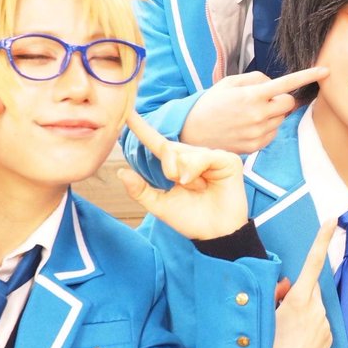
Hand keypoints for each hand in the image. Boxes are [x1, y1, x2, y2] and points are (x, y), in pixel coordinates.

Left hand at [117, 110, 247, 239]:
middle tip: (182, 186)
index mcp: (178, 165)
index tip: (127, 113)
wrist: (214, 234)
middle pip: (169, 149)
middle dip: (168, 169)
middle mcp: (194, 157)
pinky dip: (194, 170)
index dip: (141, 128)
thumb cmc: (191, 220)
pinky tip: (201, 185)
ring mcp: (212, 157)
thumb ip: (140, 190)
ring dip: (182, 174)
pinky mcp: (227, 160)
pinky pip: (202, 156)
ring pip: (183, 153)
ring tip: (197, 188)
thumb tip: (120, 172)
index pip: (156, 143)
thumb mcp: (160, 205)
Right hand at [180, 67, 327, 153]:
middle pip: (289, 103)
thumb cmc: (210, 104)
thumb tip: (273, 84)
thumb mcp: (229, 83)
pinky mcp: (256, 146)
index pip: (287, 83)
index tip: (325, 71)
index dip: (308, 76)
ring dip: (272, 114)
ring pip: (281, 119)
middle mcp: (258, 114)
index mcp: (252, 95)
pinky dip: (266, 128)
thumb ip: (255, 79)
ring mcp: (258, 133)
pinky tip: (247, 127)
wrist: (191, 132)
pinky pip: (272, 133)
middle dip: (282, 99)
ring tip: (249, 115)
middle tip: (264, 99)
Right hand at [269, 221, 335, 347]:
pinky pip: (319, 322)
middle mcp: (317, 310)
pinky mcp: (329, 339)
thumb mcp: (264, 316)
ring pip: (314, 306)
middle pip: (310, 288)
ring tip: (286, 331)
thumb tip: (286, 286)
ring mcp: (325, 325)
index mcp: (298, 301)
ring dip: (303, 310)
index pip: (311, 264)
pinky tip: (296, 341)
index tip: (331, 221)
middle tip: (280, 308)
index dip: (321, 240)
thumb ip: (276, 295)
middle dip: (298, 292)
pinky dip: (309, 325)